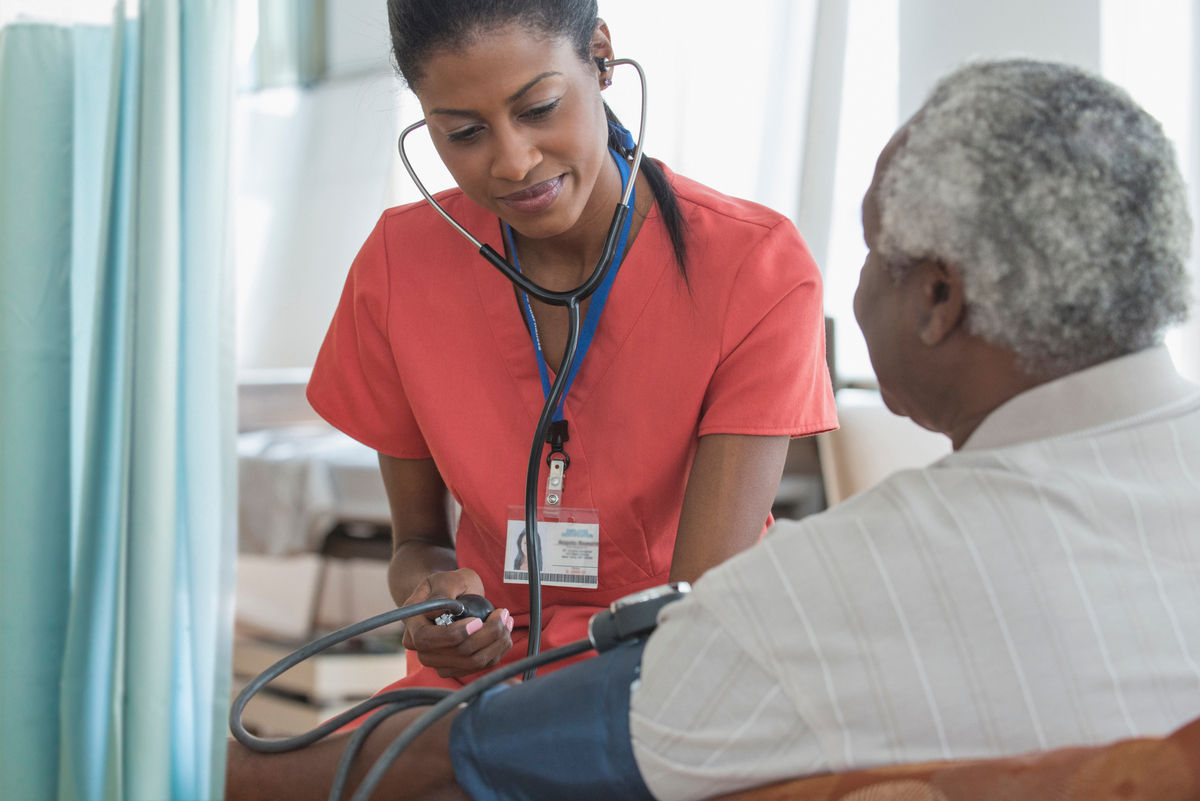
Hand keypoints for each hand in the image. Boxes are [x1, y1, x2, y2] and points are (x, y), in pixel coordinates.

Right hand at [400, 568, 514, 677]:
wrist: (449, 596)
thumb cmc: (448, 584)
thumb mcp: (445, 579)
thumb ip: (442, 591)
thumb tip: (439, 610)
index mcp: (412, 623)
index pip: (427, 639)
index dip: (454, 634)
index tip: (477, 621)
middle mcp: (419, 647)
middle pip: (455, 654)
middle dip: (486, 636)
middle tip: (503, 614)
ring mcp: (436, 661)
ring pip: (471, 662)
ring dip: (496, 643)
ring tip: (506, 621)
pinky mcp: (454, 668)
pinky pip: (480, 666)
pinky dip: (497, 650)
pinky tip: (504, 633)